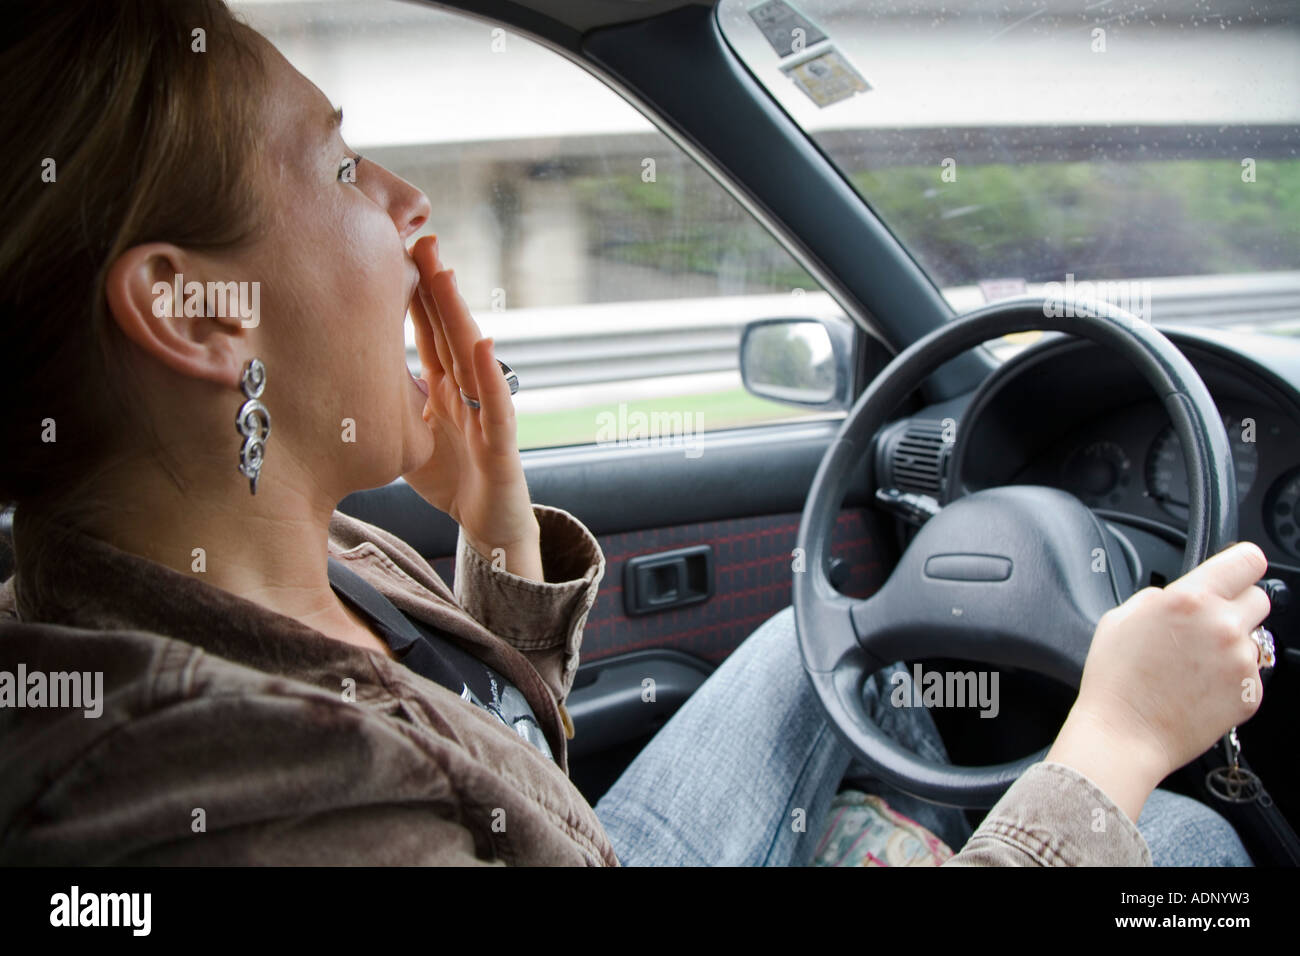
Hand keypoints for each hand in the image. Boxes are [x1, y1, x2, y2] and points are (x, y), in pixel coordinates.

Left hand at [401, 235, 541, 579]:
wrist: (490, 530)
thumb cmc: (452, 482)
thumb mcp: (407, 438)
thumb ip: (390, 403)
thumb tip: (349, 373)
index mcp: (443, 389)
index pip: (427, 333)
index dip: (414, 294)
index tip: (398, 250)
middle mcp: (466, 394)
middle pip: (449, 332)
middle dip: (435, 286)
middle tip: (421, 238)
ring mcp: (486, 416)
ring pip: (471, 358)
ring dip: (459, 315)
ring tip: (446, 274)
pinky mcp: (501, 447)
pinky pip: (496, 408)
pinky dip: (489, 377)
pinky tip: (482, 343)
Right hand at [1046, 541, 1270, 820]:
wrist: (1125, 735)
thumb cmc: (1116, 680)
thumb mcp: (1119, 618)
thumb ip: (1157, 597)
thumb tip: (1175, 595)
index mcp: (1189, 599)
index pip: (1247, 560)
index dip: (1242, 564)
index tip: (1237, 573)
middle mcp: (1223, 626)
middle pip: (1259, 599)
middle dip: (1236, 607)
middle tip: (1207, 627)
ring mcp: (1240, 662)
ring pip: (1254, 639)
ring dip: (1233, 645)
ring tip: (1195, 666)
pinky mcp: (1251, 693)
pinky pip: (1251, 674)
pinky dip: (1232, 678)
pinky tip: (1200, 688)